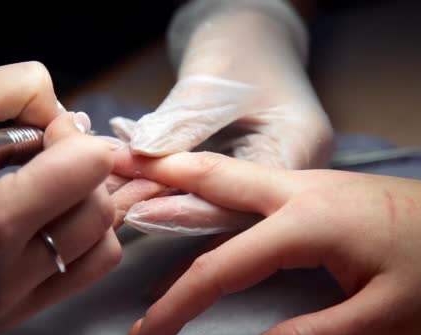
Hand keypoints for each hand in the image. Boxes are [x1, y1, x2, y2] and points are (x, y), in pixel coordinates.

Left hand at [110, 3, 332, 234]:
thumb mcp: (211, 81)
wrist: (249, 36)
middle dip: (172, 209)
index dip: (192, 209)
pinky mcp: (240, 176)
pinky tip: (130, 173)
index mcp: (299, 145)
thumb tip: (142, 154)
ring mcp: (266, 177)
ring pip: (210, 204)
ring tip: (121, 190)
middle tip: (126, 208)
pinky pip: (202, 189)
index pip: (246, 198)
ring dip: (162, 195)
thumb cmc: (240, 47)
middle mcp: (289, 171)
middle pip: (229, 211)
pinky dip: (166, 180)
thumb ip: (180, 122)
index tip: (143, 208)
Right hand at [115, 151, 420, 334]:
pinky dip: (211, 182)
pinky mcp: (316, 191)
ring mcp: (307, 185)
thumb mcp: (383, 320)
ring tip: (140, 170)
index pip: (219, 269)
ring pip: (228, 172)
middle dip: (158, 176)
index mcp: (307, 223)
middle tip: (114, 170)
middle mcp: (298, 192)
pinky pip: (249, 182)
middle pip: (211, 179)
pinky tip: (199, 192)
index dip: (176, 306)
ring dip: (181, 171)